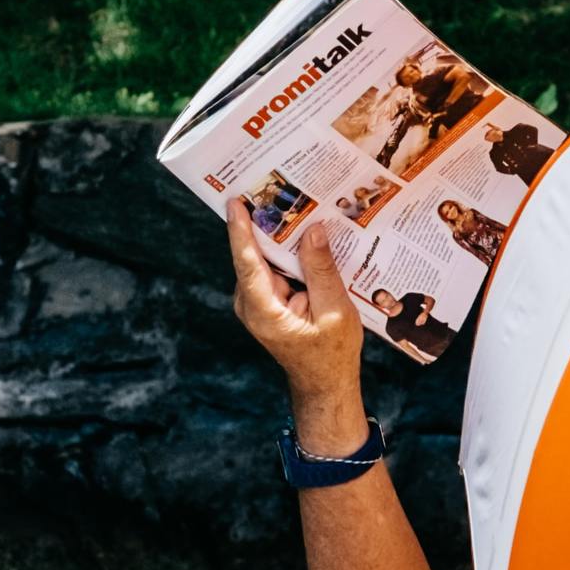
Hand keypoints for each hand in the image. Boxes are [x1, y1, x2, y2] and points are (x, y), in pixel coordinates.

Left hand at [227, 202, 366, 437]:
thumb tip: (313, 231)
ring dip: (279, 236)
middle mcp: (251, 304)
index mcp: (262, 309)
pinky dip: (287, 253)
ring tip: (292, 201)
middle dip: (262, 223)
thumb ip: (322, 270)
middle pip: (253, 255)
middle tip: (271, 186)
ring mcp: (258, 302)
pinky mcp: (268, 301)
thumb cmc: (332, 354)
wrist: (326, 383)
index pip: (247, 262)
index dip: (240, 230)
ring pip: (265, 260)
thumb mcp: (334, 310)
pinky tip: (304, 232)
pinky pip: (274, 270)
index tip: (235, 202)